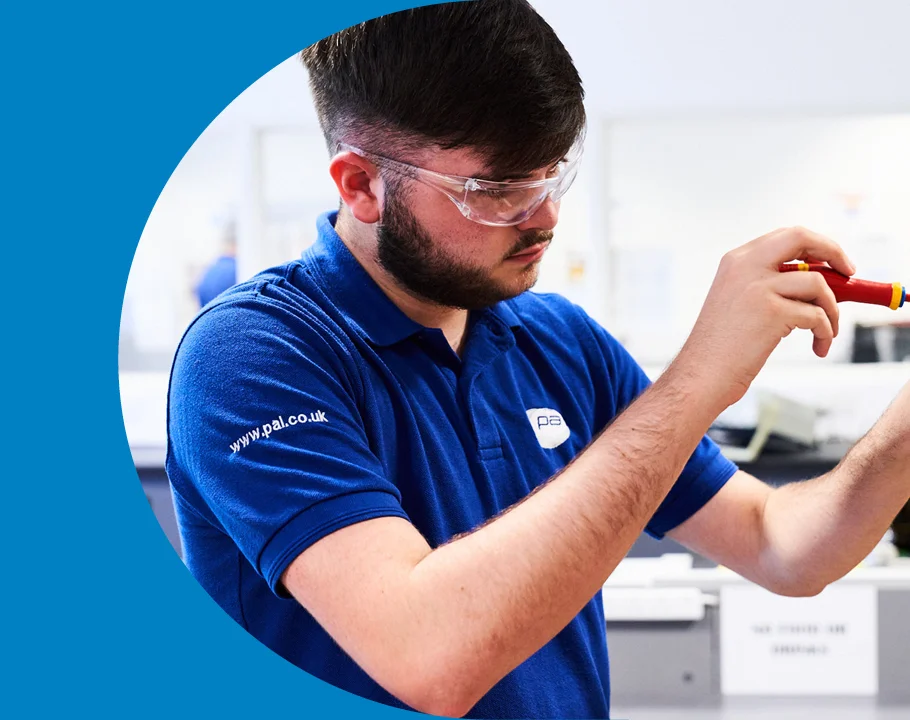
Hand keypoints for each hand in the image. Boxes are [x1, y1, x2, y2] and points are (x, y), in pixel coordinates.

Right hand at [676, 226, 855, 407]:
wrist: (701, 375)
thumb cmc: (722, 347)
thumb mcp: (739, 302)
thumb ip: (770, 283)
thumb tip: (819, 281)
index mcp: (735, 261)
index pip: (786, 236)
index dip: (816, 245)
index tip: (834, 263)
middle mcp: (745, 266)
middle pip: (801, 238)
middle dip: (834, 252)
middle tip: (849, 275)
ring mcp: (758, 287)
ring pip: (818, 284)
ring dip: (832, 310)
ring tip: (826, 332)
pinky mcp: (772, 312)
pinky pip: (817, 316)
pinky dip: (825, 332)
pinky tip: (818, 347)